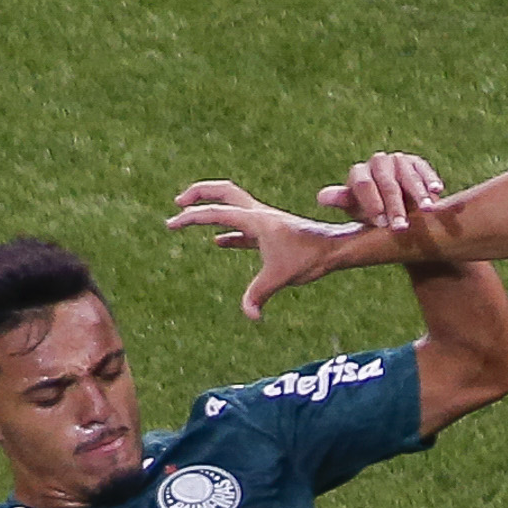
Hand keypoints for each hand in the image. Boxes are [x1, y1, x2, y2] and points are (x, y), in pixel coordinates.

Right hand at [166, 180, 359, 321]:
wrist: (335, 248)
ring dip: (211, 209)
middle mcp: (258, 214)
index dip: (190, 218)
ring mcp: (264, 222)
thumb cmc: (310, 257)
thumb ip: (259, 294)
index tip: (172, 224)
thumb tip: (250, 316)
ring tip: (191, 217)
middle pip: (222, 192)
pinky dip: (228, 232)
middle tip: (178, 203)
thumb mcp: (281, 277)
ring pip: (232, 206)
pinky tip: (218, 242)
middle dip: (198, 194)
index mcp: (255, 220)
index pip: (215, 213)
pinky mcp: (271, 233)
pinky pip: (242, 228)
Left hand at [315, 151, 448, 233]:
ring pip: (407, 176)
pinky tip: (438, 190)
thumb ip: (343, 201)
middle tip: (401, 227)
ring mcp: (398, 160)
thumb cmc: (372, 212)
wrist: (395, 207)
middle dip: (395, 206)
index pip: (363, 185)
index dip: (372, 203)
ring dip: (418, 193)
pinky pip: (424, 169)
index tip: (380, 223)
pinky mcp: (417, 162)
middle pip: (386, 183)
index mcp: (358, 174)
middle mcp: (377, 162)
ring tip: (427, 210)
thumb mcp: (357, 210)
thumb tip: (322, 197)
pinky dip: (430, 179)